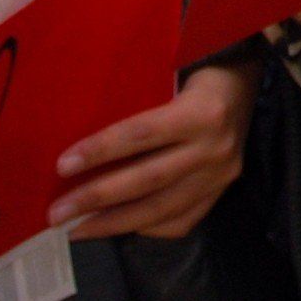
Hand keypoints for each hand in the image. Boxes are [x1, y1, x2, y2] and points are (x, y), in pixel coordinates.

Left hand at [52, 61, 255, 240]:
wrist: (244, 88)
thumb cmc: (195, 71)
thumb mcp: (171, 71)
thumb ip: (137, 94)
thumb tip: (79, 121)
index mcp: (201, 111)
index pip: (142, 134)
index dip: (100, 151)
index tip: (62, 166)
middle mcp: (213, 148)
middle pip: (147, 179)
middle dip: (97, 198)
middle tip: (56, 214)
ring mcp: (219, 176)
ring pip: (161, 208)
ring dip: (114, 223)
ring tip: (77, 229)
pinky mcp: (221, 193)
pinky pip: (180, 222)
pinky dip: (146, 227)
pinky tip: (119, 227)